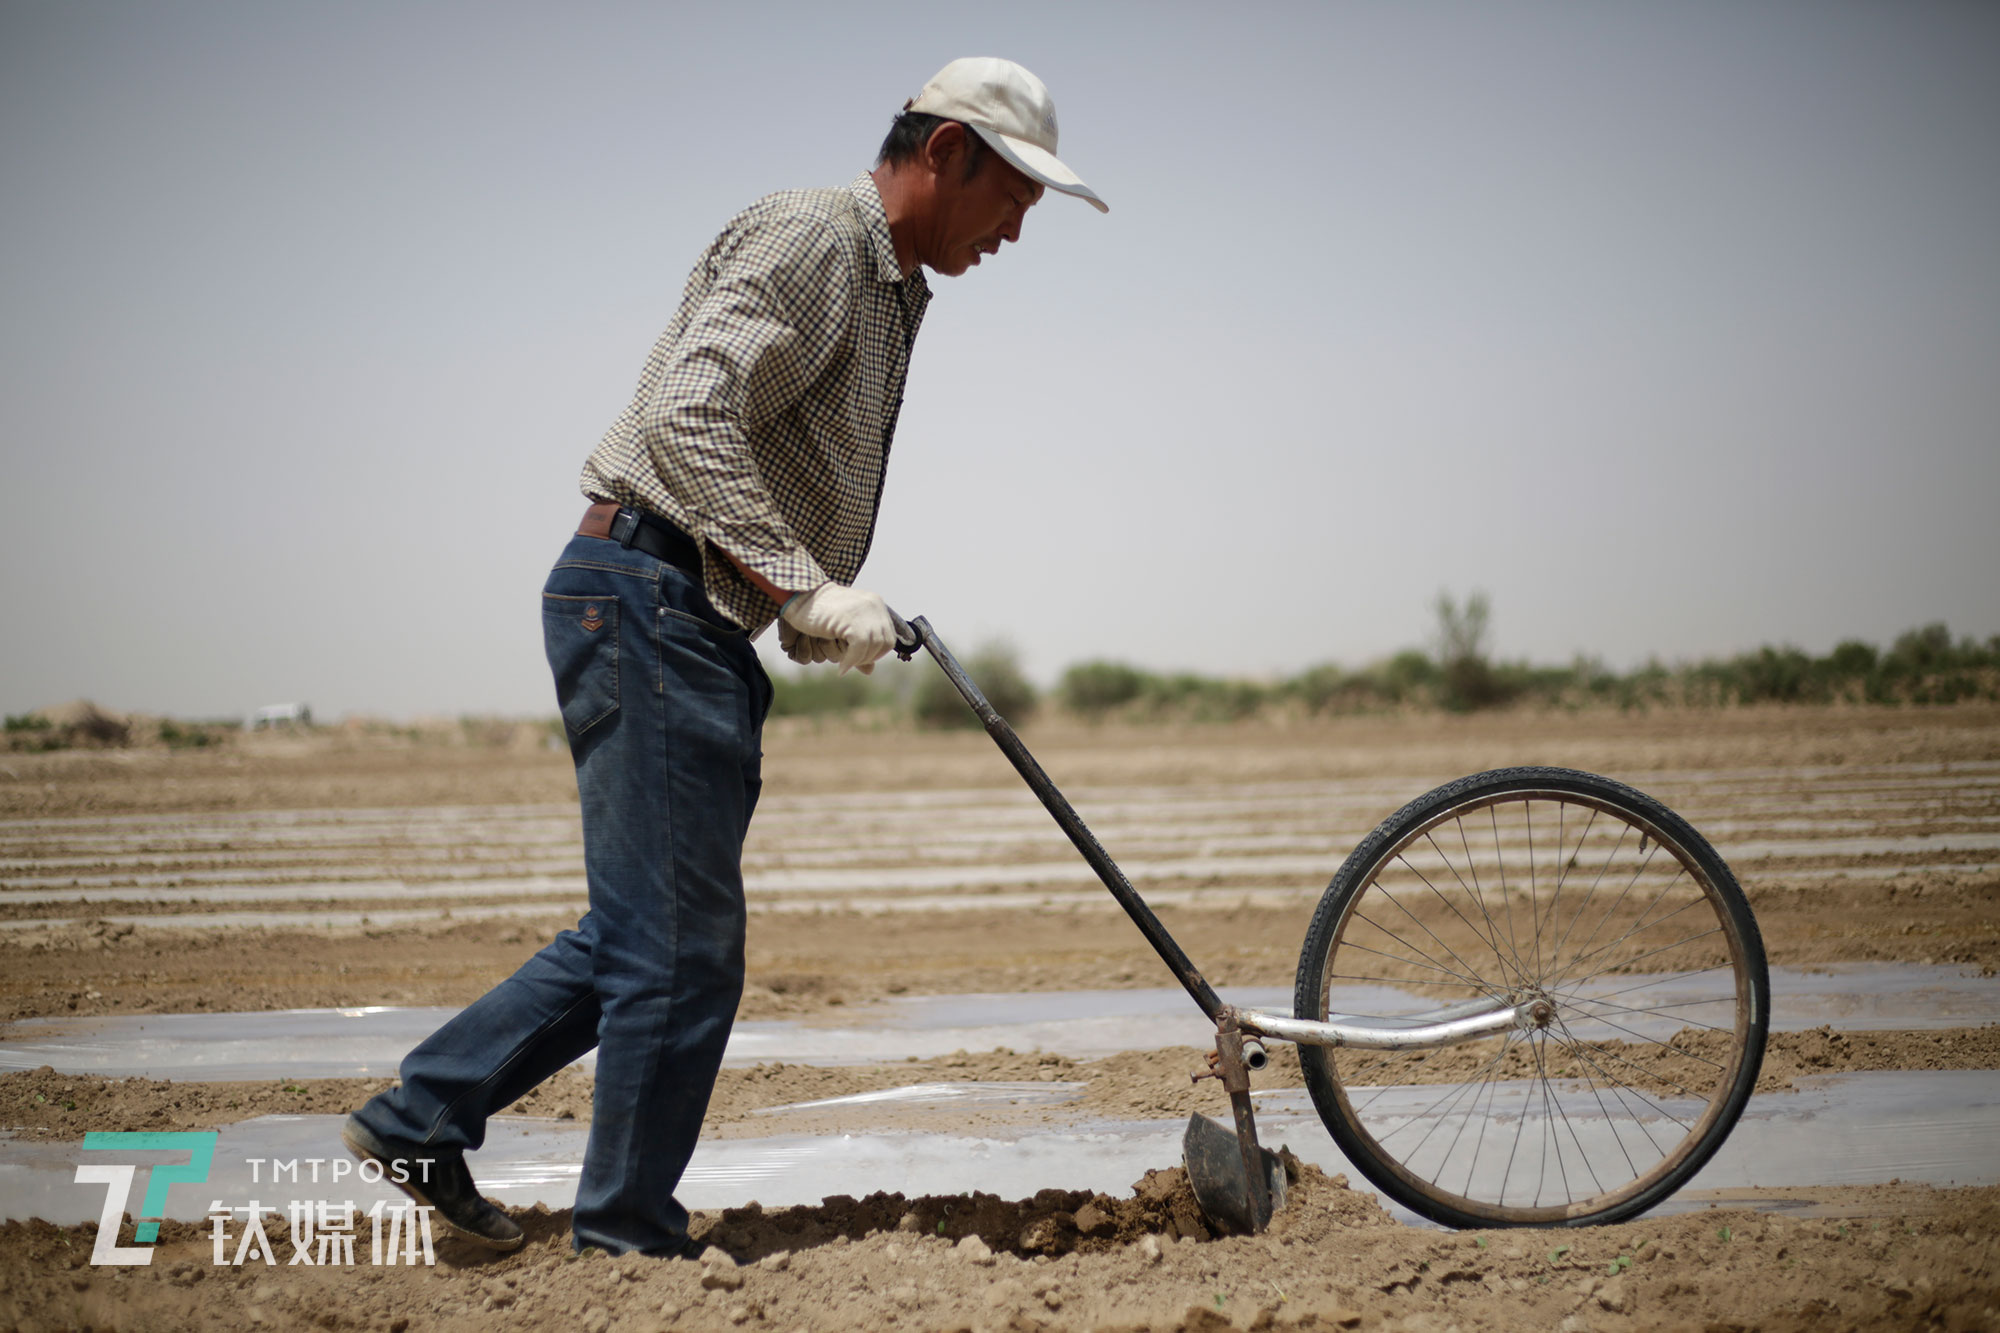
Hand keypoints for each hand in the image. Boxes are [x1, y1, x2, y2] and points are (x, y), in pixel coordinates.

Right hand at [780, 584, 895, 672]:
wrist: (799, 597)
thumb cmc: (819, 614)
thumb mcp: (845, 628)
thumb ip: (861, 646)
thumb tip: (870, 671)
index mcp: (875, 603)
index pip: (889, 636)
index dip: (877, 653)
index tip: (860, 659)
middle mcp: (873, 604)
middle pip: (885, 643)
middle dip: (869, 658)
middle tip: (851, 663)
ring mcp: (864, 610)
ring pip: (873, 647)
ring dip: (859, 661)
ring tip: (844, 665)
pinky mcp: (852, 619)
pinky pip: (859, 648)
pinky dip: (851, 662)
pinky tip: (841, 668)